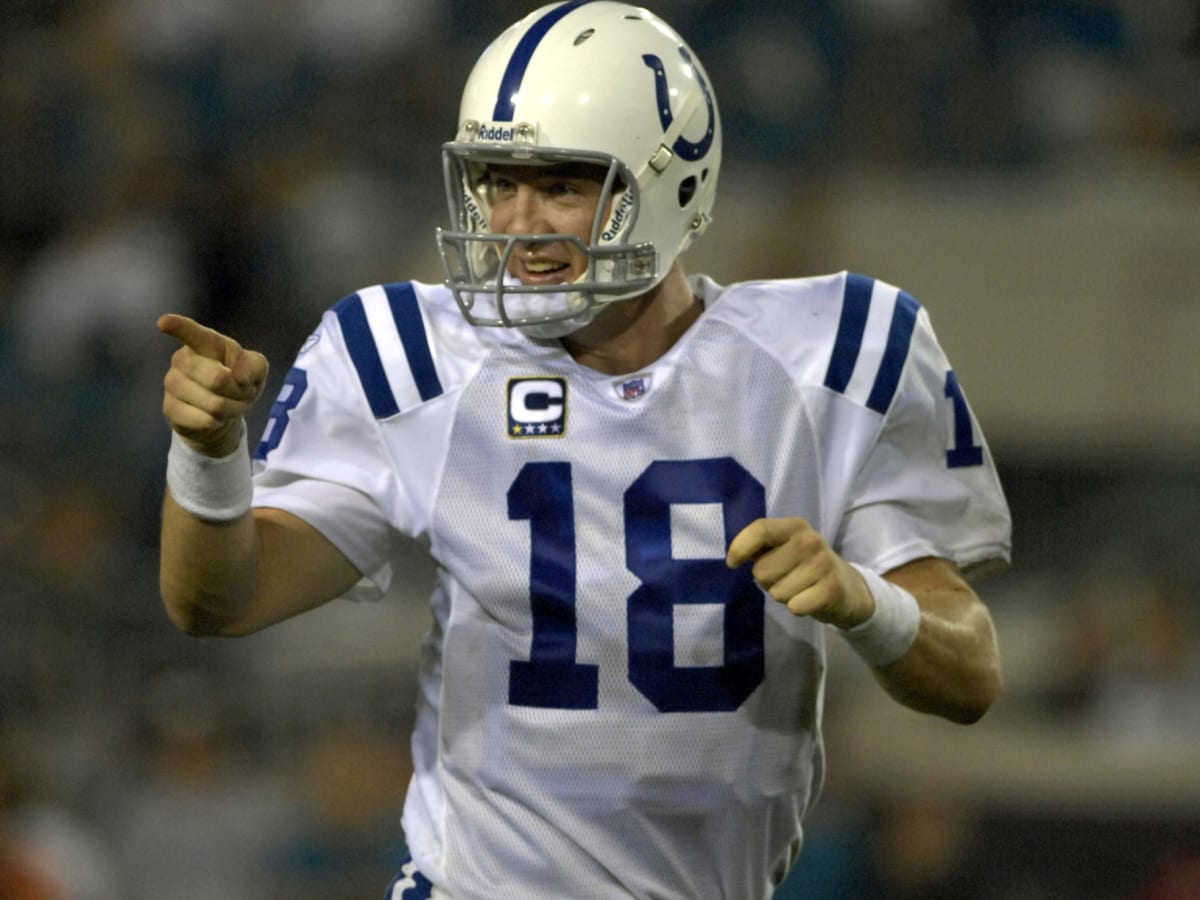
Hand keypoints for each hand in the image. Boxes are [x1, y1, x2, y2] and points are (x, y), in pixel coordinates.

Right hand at [159, 314, 268, 456]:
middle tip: (243, 394)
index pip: (191, 332)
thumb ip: (253, 365)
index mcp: (205, 343)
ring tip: (231, 406)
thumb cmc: (238, 381)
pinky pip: (201, 420)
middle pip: (217, 378)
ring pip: (212, 403)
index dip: (179, 327)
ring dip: (231, 409)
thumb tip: (239, 377)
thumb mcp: (256, 369)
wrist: (222, 413)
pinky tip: (215, 418)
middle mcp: (182, 359)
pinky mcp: (169, 408)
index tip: (164, 322)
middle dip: (239, 392)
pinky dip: (217, 422)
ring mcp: (172, 383)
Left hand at [726, 517, 873, 628]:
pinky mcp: (831, 589)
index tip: (732, 563)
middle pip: (761, 570)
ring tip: (801, 588)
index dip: (740, 547)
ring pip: (776, 592)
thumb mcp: (786, 549)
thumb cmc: (806, 566)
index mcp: (795, 527)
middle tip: (787, 578)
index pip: (760, 529)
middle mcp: (810, 541)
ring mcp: (822, 565)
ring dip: (784, 595)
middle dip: (768, 581)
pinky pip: (794, 606)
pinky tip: (810, 599)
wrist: (849, 588)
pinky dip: (798, 608)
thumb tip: (734, 556)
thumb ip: (761, 547)